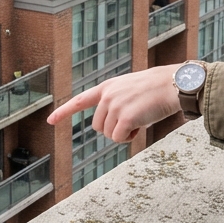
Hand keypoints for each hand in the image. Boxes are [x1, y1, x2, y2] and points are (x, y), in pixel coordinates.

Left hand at [47, 64, 180, 142]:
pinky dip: (129, 137)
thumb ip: (116, 102)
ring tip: (140, 118)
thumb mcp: (130, 89)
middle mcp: (107, 96)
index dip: (63, 112)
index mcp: (107, 87)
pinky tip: (141, 125)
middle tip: (132, 120)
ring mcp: (115, 106)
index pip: (80, 101)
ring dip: (123, 133)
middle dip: (113, 129)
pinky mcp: (125, 117)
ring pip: (108, 134)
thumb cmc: (157, 88)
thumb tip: (112, 127)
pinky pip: (120, 138)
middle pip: (98, 126)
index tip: (50, 121)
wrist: (173, 84)